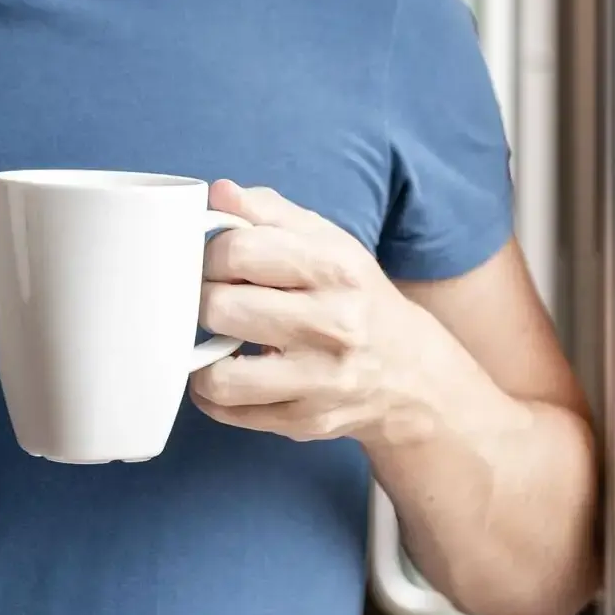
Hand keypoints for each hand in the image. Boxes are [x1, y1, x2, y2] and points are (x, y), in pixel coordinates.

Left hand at [188, 181, 437, 444]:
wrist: (413, 375)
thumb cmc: (357, 297)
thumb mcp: (329, 242)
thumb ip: (269, 212)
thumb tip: (218, 192)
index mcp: (335, 269)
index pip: (239, 251)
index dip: (210, 254)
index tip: (213, 262)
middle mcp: (332, 325)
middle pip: (221, 308)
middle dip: (202, 300)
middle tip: (212, 298)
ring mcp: (318, 381)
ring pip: (220, 375)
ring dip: (200, 356)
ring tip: (213, 339)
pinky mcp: (304, 422)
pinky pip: (228, 411)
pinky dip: (212, 391)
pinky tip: (224, 371)